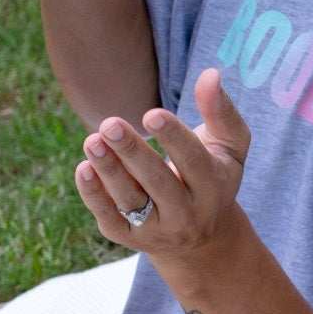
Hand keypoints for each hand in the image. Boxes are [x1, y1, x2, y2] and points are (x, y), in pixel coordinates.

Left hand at [74, 67, 249, 266]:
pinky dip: (95, 196)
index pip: (194, 162)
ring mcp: (158, 229)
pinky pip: (110, 220)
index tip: (151, 113)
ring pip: (131, 202)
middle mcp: (187, 214)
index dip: (173, 138)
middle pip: (158, 183)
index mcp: (213, 187)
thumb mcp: (229, 146)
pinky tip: (83, 168)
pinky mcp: (131, 239)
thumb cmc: (214, 175)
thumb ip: (221, 111)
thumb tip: (210, 74)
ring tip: (92, 141)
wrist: (203, 240)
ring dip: (109, 172)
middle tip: (109, 123)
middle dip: (133, 152)